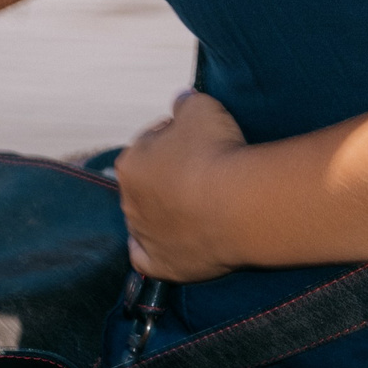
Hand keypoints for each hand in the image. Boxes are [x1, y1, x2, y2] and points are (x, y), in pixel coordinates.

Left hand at [115, 91, 250, 282]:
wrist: (238, 206)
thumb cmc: (216, 153)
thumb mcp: (200, 108)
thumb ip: (184, 103)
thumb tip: (180, 101)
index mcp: (130, 162)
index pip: (151, 142)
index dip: (177, 137)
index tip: (201, 140)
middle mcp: (129, 201)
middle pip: (148, 182)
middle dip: (169, 176)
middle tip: (204, 171)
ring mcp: (144, 236)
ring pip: (147, 219)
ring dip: (166, 211)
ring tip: (199, 205)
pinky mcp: (162, 265)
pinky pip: (146, 259)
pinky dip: (153, 251)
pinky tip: (168, 243)